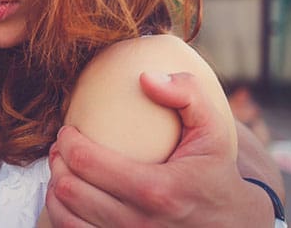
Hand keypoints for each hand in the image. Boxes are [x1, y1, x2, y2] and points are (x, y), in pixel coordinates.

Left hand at [45, 72, 274, 226]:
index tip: (68, 130)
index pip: (86, 162)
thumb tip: (145, 77)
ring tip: (63, 169)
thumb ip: (187, 94)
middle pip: (70, 189)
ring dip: (56, 189)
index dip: (67, 141)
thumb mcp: (213, 130)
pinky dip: (63, 215)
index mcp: (158, 190)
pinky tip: (69, 198)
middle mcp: (140, 223)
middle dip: (57, 162)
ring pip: (66, 216)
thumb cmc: (214, 172)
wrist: (234, 225)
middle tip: (62, 147)